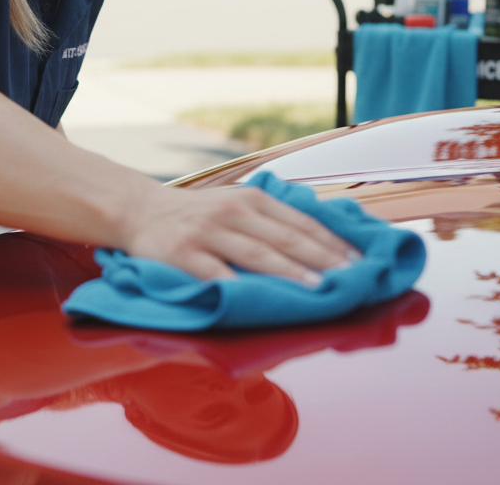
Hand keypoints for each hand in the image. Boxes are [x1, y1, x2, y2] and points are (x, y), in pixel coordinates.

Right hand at [118, 184, 360, 285]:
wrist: (140, 209)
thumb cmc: (196, 213)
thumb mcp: (235, 204)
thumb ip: (269, 219)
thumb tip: (319, 244)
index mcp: (251, 200)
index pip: (300, 222)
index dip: (332, 241)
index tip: (360, 260)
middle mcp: (233, 212)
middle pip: (285, 238)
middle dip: (322, 259)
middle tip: (352, 278)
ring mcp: (207, 233)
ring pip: (257, 254)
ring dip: (290, 272)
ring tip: (318, 289)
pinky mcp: (183, 254)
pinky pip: (215, 273)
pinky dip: (238, 286)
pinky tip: (257, 299)